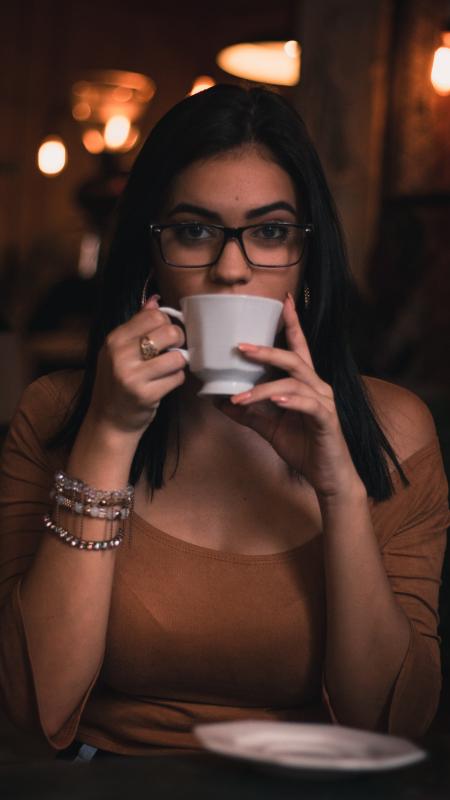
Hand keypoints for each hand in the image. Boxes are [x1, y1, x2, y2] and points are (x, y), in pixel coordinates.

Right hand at [88, 296, 186, 434]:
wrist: (109, 420)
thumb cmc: (117, 383)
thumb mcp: (119, 351)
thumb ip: (137, 324)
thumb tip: (156, 300)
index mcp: (114, 339)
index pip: (154, 315)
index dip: (167, 323)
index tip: (165, 335)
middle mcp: (120, 355)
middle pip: (169, 332)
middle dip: (178, 341)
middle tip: (172, 351)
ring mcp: (132, 376)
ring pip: (177, 357)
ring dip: (178, 363)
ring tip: (168, 369)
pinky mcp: (146, 395)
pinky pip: (177, 378)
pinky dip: (176, 380)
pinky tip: (165, 384)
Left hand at [217, 294, 364, 499]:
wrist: (328, 478)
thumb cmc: (304, 448)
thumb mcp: (269, 427)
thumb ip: (248, 412)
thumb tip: (220, 400)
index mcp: (305, 384)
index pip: (298, 347)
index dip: (292, 323)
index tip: (284, 300)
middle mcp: (317, 387)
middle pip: (294, 358)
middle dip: (267, 350)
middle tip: (240, 347)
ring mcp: (324, 402)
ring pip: (294, 382)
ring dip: (264, 388)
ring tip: (240, 396)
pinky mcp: (326, 420)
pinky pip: (308, 405)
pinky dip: (290, 401)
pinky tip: (275, 401)